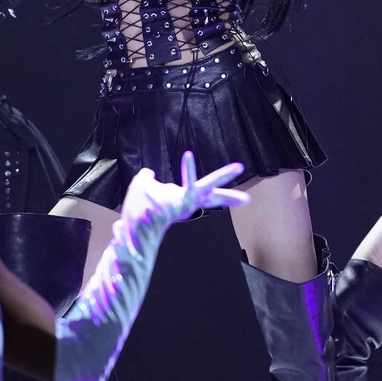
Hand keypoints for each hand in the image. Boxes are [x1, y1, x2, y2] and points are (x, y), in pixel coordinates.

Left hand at [119, 152, 249, 230]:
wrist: (133, 225)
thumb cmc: (137, 208)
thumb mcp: (142, 186)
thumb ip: (148, 178)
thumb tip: (149, 172)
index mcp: (183, 200)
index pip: (203, 194)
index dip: (216, 193)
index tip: (234, 196)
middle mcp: (188, 203)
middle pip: (213, 196)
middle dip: (230, 196)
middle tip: (248, 200)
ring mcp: (186, 201)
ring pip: (207, 186)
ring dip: (223, 175)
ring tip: (239, 167)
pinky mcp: (180, 199)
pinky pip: (187, 182)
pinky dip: (188, 168)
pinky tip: (189, 155)